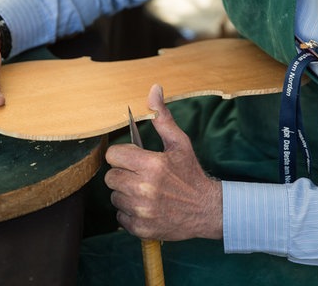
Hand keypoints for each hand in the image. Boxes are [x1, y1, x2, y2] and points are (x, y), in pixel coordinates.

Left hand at [105, 84, 222, 240]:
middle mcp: (144, 188)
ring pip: (114, 197)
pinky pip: (120, 216)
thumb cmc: (190, 174)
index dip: (123, 156)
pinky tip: (146, 207)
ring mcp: (141, 210)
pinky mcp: (140, 228)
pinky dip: (130, 213)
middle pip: (110, 177)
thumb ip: (162, 117)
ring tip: (145, 192)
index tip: (133, 159)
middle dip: (123, 175)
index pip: (113, 155)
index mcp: (151, 164)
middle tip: (141, 176)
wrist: (207, 210)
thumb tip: (154, 89)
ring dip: (126, 194)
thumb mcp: (180, 143)